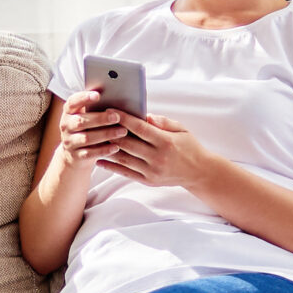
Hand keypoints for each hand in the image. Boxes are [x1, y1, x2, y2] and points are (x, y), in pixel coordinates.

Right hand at [54, 89, 127, 176]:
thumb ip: (96, 107)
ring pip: (86, 138)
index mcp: (69, 112)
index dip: (83, 98)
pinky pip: (90, 153)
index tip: (98, 95)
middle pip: (80, 121)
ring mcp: (69, 142)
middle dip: (100, 119)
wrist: (74, 153)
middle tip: (116, 117)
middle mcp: (66, 126)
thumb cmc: (86, 128)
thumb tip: (115, 93)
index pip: (72, 102)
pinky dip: (104, 150)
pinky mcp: (76, 156)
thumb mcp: (87, 116)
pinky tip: (116, 147)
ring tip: (122, 131)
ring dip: (105, 134)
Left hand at [99, 114, 216, 189]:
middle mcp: (157, 158)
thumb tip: (144, 115)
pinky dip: (111, 166)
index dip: (124, 119)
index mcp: (166, 142)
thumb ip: (162, 121)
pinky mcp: (147, 181)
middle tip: (97, 122)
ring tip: (94, 139)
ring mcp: (151, 171)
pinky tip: (100, 159)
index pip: (140, 128)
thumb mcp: (181, 129)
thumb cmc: (189, 147)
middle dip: (111, 131)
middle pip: (128, 143)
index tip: (111, 110)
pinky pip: (125, 173)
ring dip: (107, 149)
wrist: (199, 172)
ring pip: (123, 158)